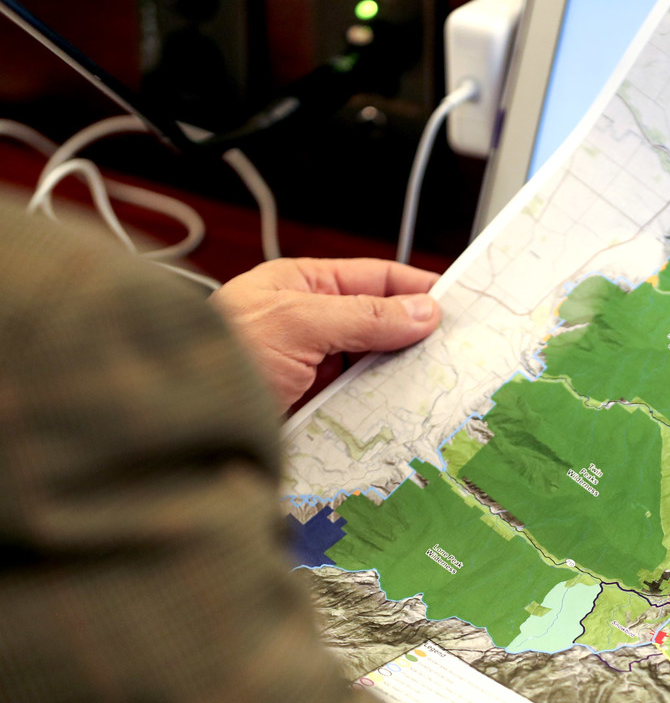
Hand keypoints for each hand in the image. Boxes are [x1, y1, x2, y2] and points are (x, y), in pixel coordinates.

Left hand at [210, 258, 440, 408]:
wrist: (176, 423)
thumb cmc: (221, 357)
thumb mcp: (297, 322)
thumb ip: (363, 315)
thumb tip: (422, 311)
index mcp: (301, 287)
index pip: (375, 279)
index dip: (418, 289)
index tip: (460, 304)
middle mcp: (309, 326)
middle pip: (381, 326)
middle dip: (417, 338)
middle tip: (460, 351)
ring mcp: (312, 371)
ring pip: (375, 369)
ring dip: (403, 378)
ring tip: (440, 385)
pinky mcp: (313, 411)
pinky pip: (361, 407)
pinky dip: (385, 411)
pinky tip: (407, 416)